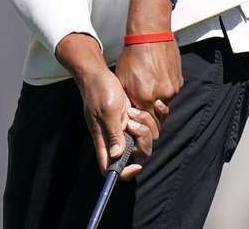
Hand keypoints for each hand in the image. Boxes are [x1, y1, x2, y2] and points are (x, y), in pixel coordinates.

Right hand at [55, 32, 157, 178]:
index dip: (124, 173)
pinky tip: (140, 107)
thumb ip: (113, 133)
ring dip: (145, 125)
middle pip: (136, 153)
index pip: (111, 169)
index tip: (137, 165)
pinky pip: (148, 126)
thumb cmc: (99, 90)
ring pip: (144, 139)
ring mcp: (123, 129)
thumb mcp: (107, 110)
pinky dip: (150, 118)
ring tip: (134, 110)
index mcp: (104, 141)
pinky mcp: (130, 119)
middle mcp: (114, 138)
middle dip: (142, 139)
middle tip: (133, 121)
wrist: (98, 74)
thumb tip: (116, 156)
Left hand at [115, 41, 181, 123]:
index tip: (136, 111)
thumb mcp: (122, 79)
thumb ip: (127, 98)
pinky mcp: (179, 81)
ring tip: (150, 82)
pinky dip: (165, 87)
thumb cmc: (133, 55)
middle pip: (157, 114)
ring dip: (158, 97)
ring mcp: (172, 89)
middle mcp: (161, 96)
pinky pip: (172, 91)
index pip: (146, 120)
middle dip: (151, 110)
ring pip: (165, 102)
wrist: (150, 36)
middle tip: (144, 97)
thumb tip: (130, 110)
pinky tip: (157, 76)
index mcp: (145, 97)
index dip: (141, 117)